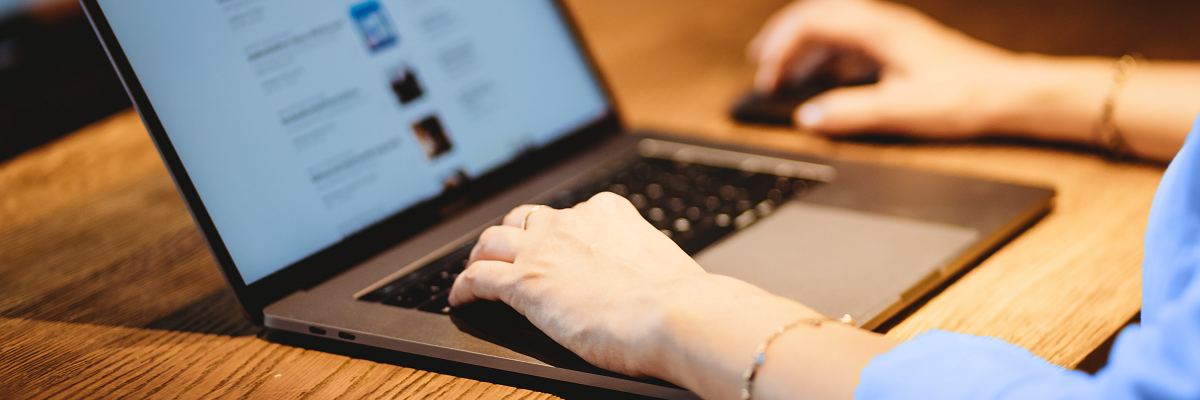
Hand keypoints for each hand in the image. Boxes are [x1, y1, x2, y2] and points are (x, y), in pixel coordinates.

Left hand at [448, 193, 713, 376]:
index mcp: (608, 213)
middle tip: (508, 254)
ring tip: (477, 269)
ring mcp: (543, 250)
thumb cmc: (680, 300)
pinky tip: (460, 297)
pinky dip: (463, 286)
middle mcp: (571, 222)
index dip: (554, 232)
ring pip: (492, 240)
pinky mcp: (523, 282)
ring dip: (482, 254)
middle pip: (524, 220)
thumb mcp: (660, 264)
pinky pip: (477, 276)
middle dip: (513, 235)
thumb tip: (647, 282)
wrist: (674, 315)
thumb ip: (640, 264)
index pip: (569, 215)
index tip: (553, 246)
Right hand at [749, 0, 1023, 138]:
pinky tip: (824, 77)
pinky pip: (850, 38)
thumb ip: (850, 113)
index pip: (811, 23)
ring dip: (804, 44)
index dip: (781, 49)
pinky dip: (826, 53)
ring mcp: (891, 31)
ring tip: (785, 71)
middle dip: (783, 37)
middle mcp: (882, 23)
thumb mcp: (901, 110)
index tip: (769, 77)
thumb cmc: (966, 95)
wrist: (1010, 93)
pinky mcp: (899, 45)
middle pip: (817, 14)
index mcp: (878, 29)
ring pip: (833, 24)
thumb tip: (809, 117)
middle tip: (761, 62)